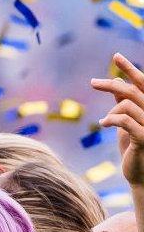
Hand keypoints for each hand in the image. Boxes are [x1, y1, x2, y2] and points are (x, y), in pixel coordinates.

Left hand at [92, 53, 143, 185]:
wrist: (140, 176)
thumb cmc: (134, 148)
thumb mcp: (127, 122)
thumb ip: (125, 103)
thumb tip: (117, 80)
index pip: (143, 84)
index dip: (130, 69)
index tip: (116, 55)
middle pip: (132, 91)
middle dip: (111, 85)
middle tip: (93, 82)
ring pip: (127, 104)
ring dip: (112, 111)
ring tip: (106, 121)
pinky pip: (125, 121)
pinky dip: (112, 119)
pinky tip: (105, 124)